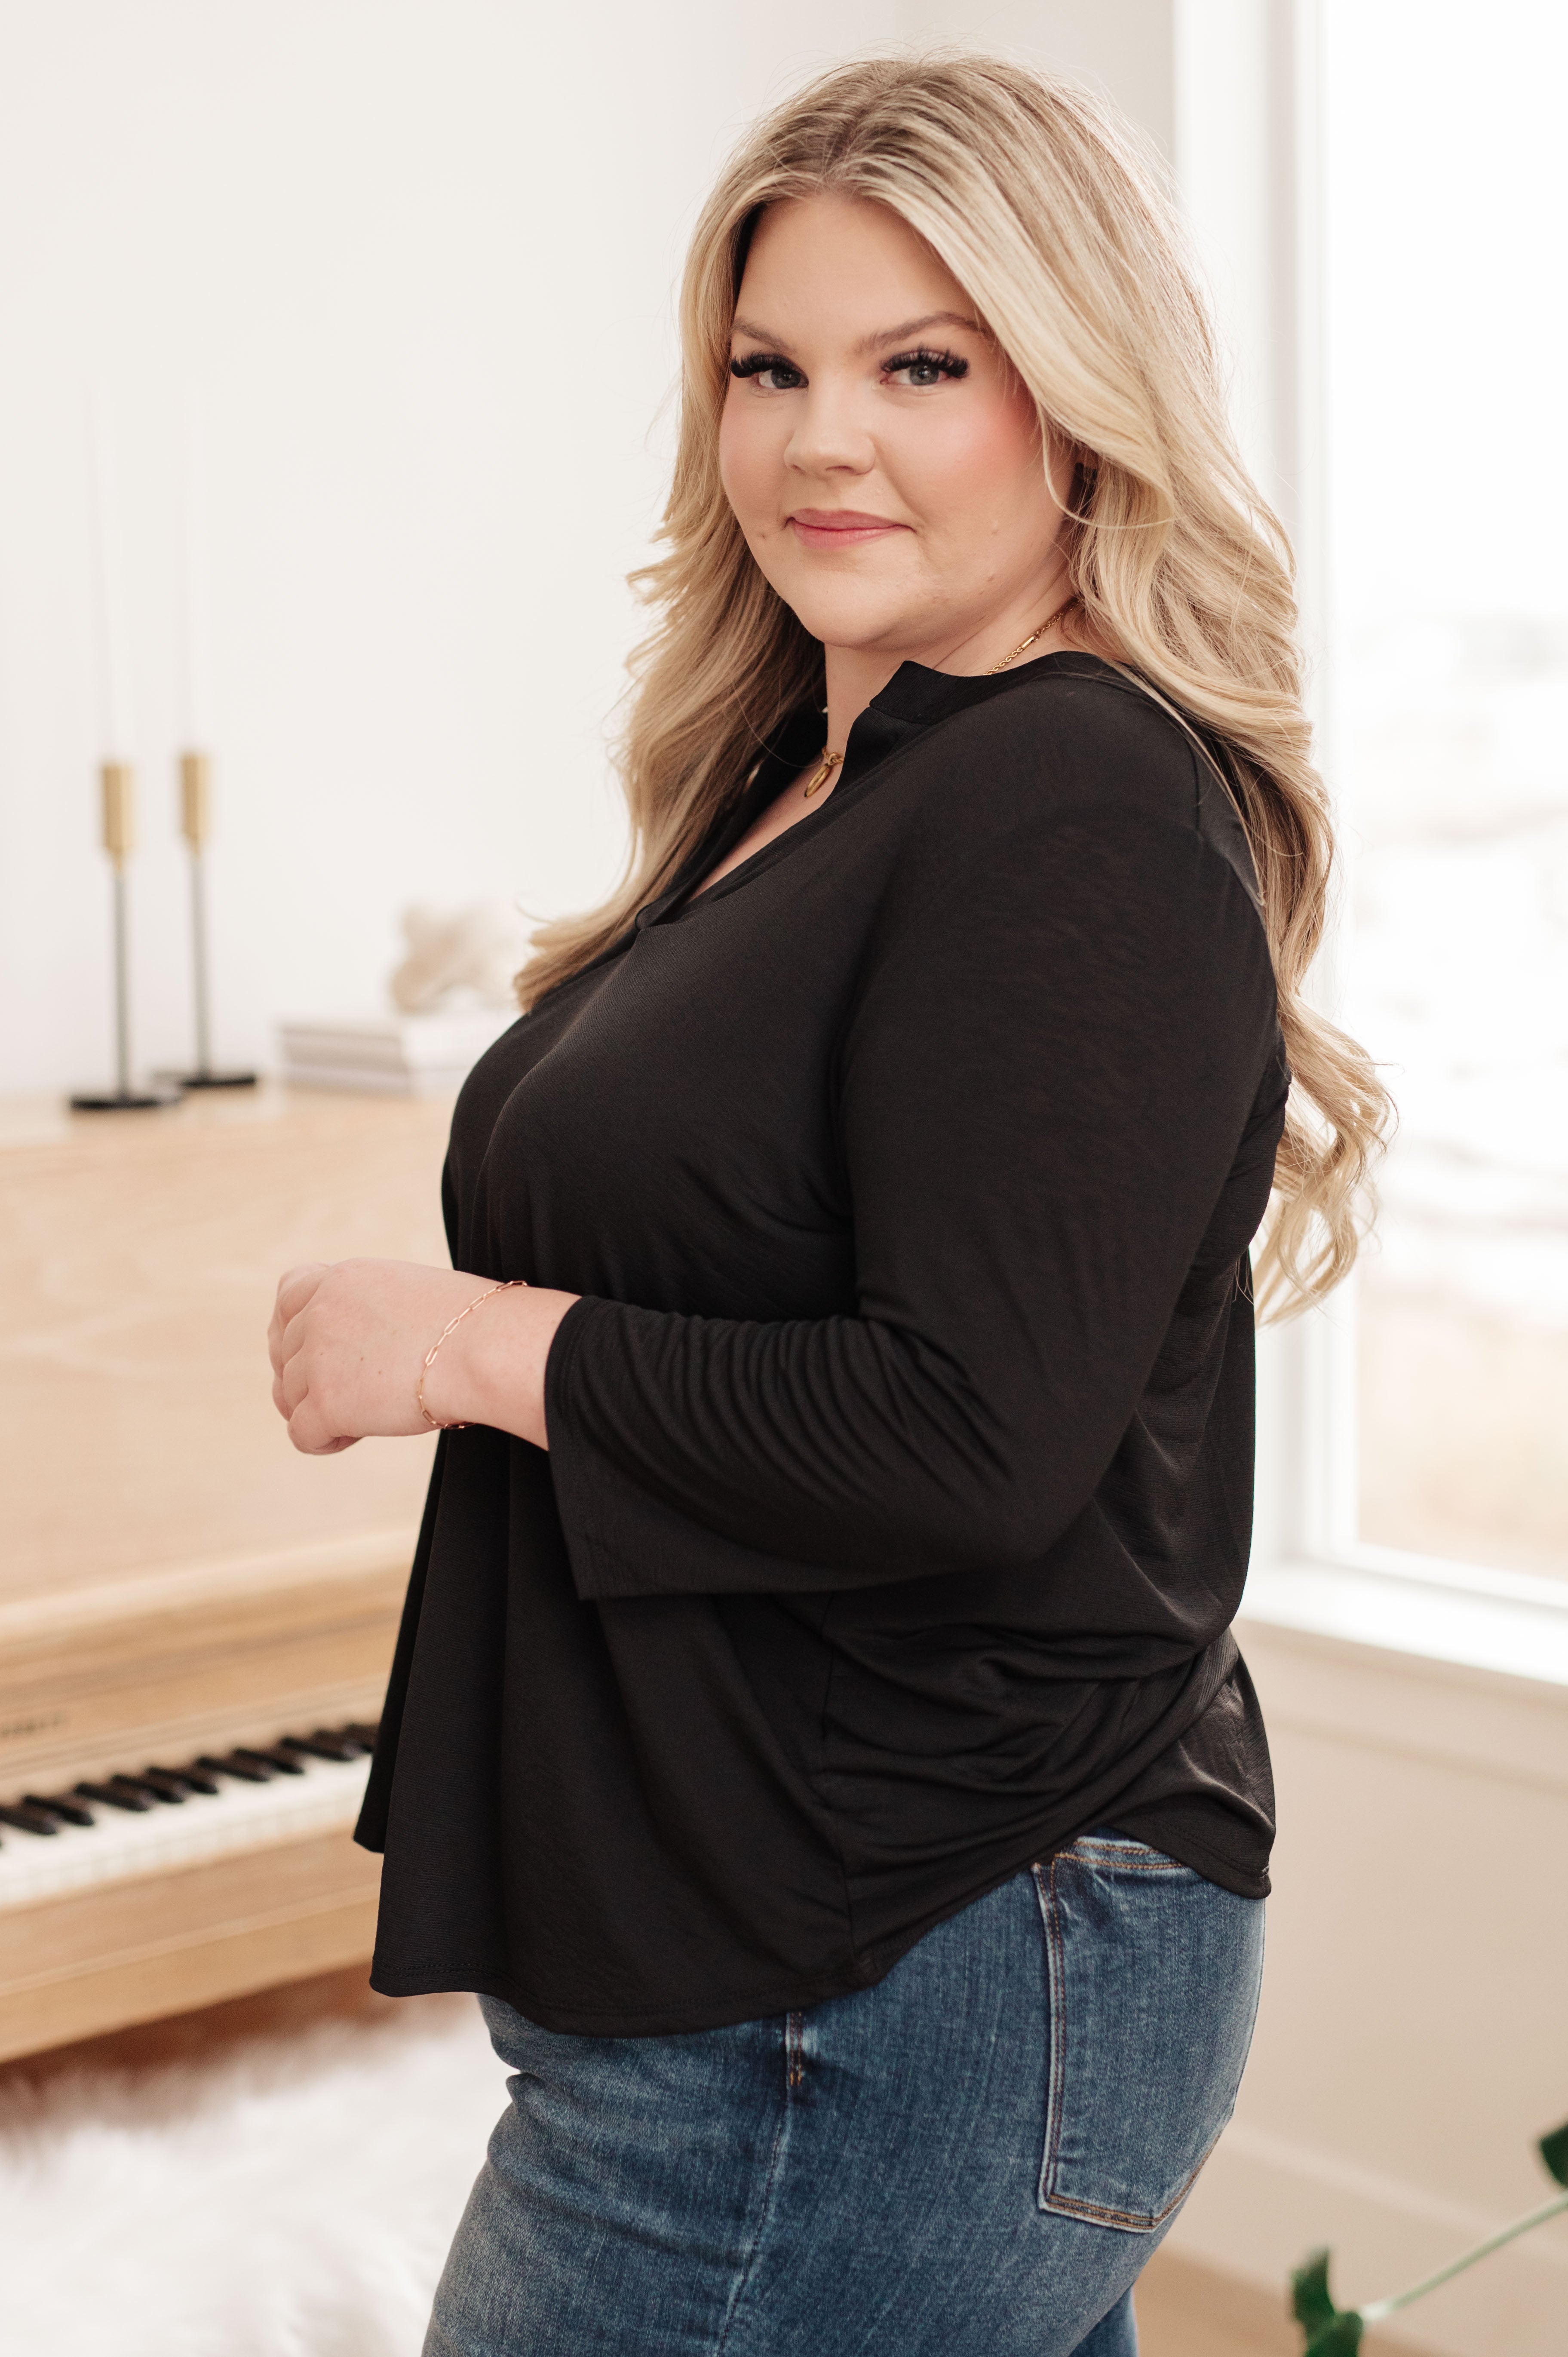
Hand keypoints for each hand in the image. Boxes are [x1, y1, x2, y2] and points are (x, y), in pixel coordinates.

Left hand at [268, 1258, 577, 1455]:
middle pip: (284, 1352)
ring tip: (365, 1417)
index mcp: (344, 1278)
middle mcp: (322, 1309)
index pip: (288, 1295)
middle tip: (352, 1395)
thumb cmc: (475, 1326)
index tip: (320, 1354)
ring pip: (290, 1394)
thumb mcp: (411, 1293)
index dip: (294, 1329)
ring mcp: (319, 1355)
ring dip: (321, 1410)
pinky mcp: (326, 1400)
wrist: (486, 1349)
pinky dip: (323, 1441)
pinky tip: (355, 1437)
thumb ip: (373, 1309)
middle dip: (310, 1378)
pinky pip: (300, 1433)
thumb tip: (362, 1348)